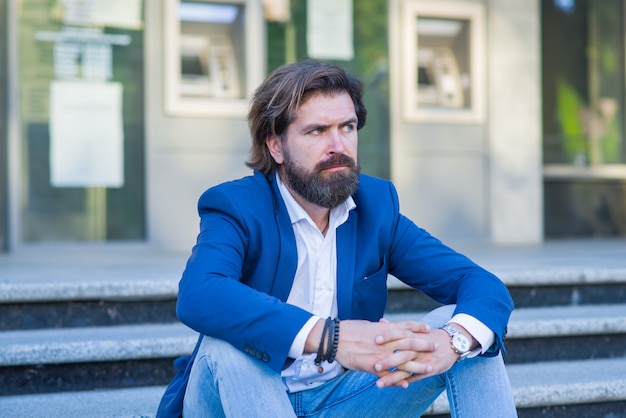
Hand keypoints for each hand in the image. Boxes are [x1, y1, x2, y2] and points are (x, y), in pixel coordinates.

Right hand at [316, 319, 433, 373]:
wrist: (334, 339)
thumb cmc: (349, 330)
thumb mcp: (367, 326)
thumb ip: (379, 328)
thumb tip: (385, 326)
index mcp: (383, 329)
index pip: (405, 326)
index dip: (418, 328)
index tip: (429, 329)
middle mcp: (384, 341)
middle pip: (409, 343)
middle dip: (424, 345)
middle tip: (436, 346)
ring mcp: (380, 355)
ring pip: (403, 360)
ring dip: (418, 365)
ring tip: (430, 367)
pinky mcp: (372, 366)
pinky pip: (388, 375)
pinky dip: (398, 380)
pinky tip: (406, 384)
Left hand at [373, 327, 463, 388]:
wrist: (452, 342)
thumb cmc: (429, 335)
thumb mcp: (415, 329)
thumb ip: (396, 327)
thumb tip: (380, 322)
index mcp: (413, 335)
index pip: (399, 334)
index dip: (388, 336)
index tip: (375, 340)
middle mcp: (418, 348)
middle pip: (402, 354)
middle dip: (388, 361)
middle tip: (374, 366)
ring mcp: (424, 360)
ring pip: (406, 369)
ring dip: (392, 377)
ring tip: (378, 384)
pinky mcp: (430, 369)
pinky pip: (416, 377)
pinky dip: (405, 382)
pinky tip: (393, 387)